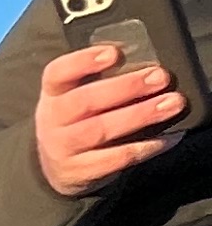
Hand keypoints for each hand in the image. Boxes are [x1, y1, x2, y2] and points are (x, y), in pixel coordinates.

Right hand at [37, 42, 187, 194]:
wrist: (55, 169)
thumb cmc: (75, 122)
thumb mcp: (72, 98)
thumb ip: (96, 80)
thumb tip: (143, 63)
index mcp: (52, 95)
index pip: (57, 73)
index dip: (83, 62)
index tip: (114, 53)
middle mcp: (52, 121)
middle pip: (84, 101)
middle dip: (125, 87)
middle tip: (159, 77)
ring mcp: (64, 149)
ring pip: (101, 130)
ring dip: (140, 115)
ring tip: (172, 103)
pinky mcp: (82, 172)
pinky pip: (116, 159)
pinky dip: (145, 147)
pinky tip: (168, 137)